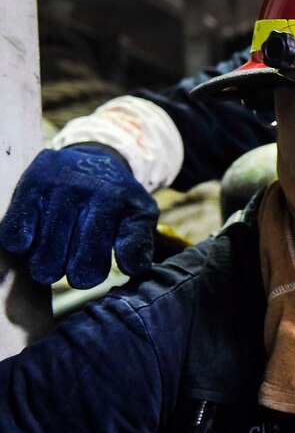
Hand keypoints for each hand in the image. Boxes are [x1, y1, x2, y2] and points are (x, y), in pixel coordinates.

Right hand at [1, 145, 158, 288]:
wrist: (94, 156)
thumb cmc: (118, 198)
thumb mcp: (139, 214)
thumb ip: (139, 242)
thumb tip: (133, 268)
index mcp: (114, 200)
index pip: (100, 251)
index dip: (92, 273)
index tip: (90, 275)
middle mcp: (86, 190)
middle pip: (73, 258)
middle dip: (73, 274)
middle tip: (74, 271)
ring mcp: (56, 186)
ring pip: (45, 248)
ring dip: (47, 264)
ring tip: (55, 259)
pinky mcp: (31, 184)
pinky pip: (17, 226)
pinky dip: (20, 243)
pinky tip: (28, 245)